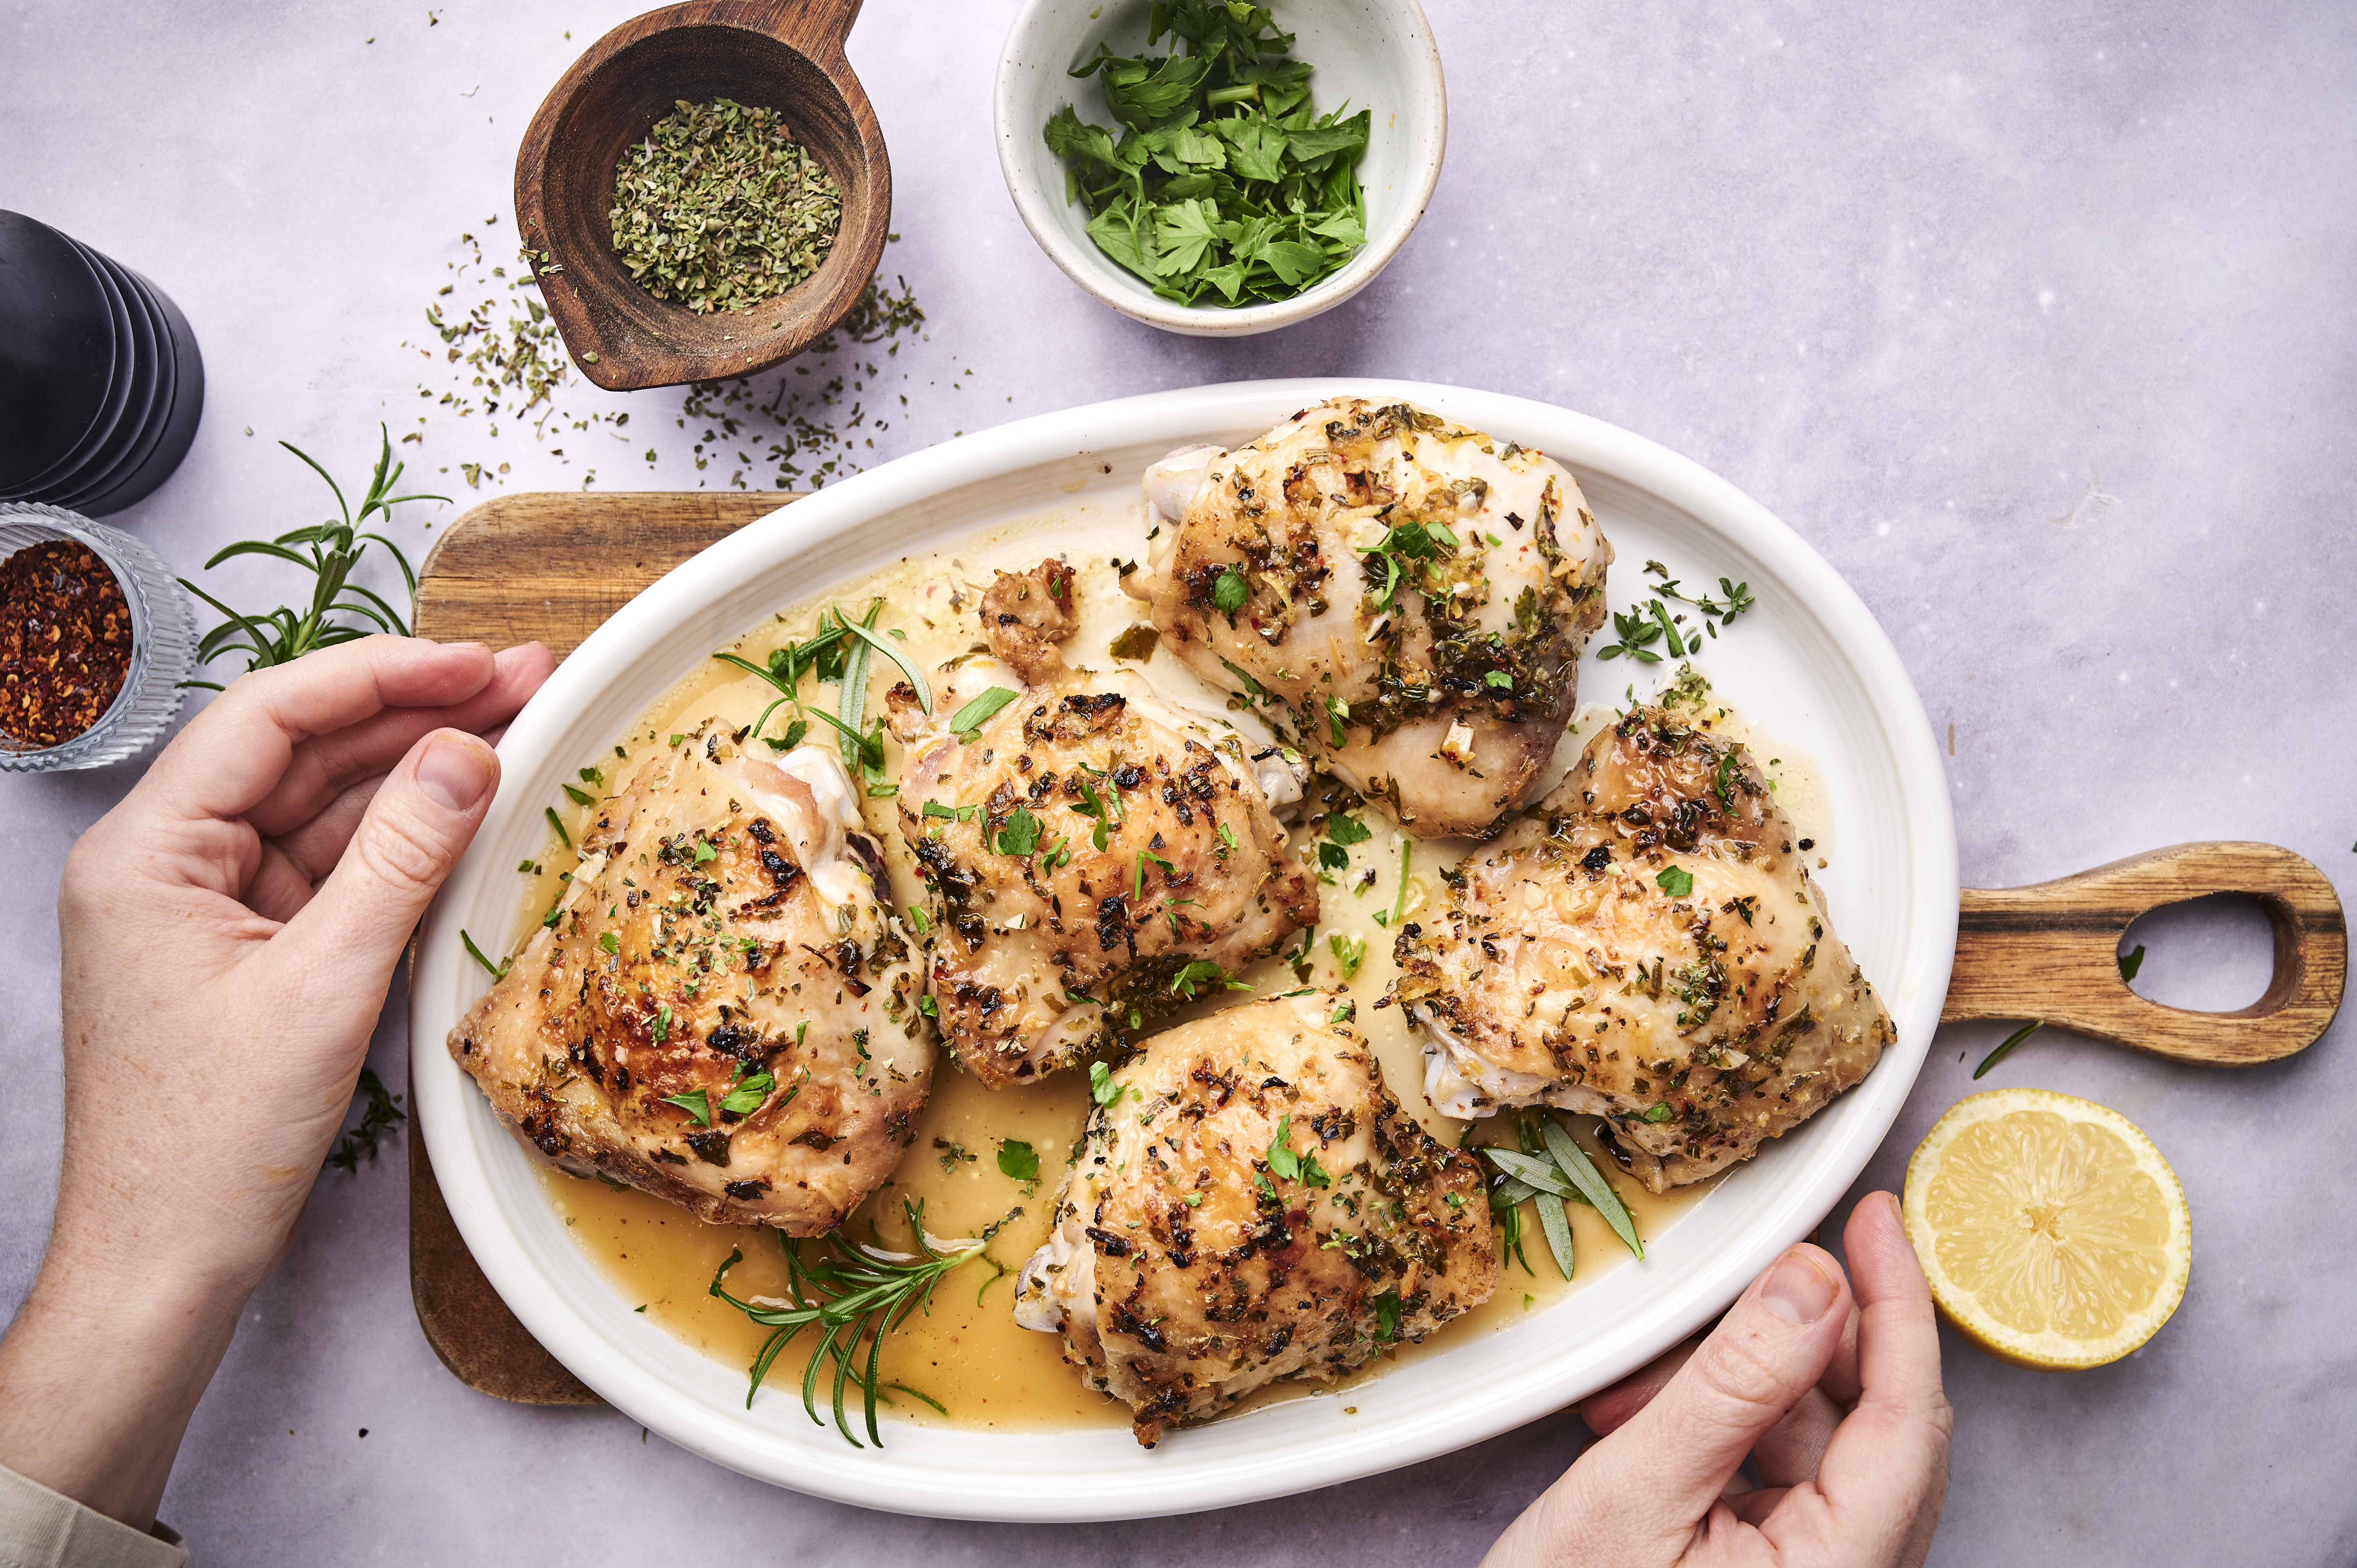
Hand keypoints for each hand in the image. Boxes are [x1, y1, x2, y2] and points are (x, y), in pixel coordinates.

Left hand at [0, 635, 552, 1528]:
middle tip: (523, 682)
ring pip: (324, 808)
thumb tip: (468, 752)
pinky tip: (469, 814)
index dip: (381, 675)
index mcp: (147, 854)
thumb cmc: (209, 1145)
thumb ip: (401, 858)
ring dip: (417, 773)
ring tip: (517, 731)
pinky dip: (401, 844)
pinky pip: (333, 871)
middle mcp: (167, 865)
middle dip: (415, 713)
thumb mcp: (323, 986)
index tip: (476, 662)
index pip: (270, 717)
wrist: (164, 1264)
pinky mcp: (248, 950)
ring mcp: (208, 908)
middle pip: (302, 752)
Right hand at [1485, 1192, 1950, 1567]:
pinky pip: (1781, 1485)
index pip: (1907, 1417)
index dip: (1899, 1304)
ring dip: (1746, 1390)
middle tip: (1762, 1268)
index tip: (1878, 1217)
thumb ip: (1732, 1387)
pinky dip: (1725, 1436)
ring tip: (1644, 1380)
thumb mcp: (1634, 1491)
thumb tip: (1812, 1283)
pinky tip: (1646, 1420)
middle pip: (1876, 1430)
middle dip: (1811, 1340)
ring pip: (1822, 1451)